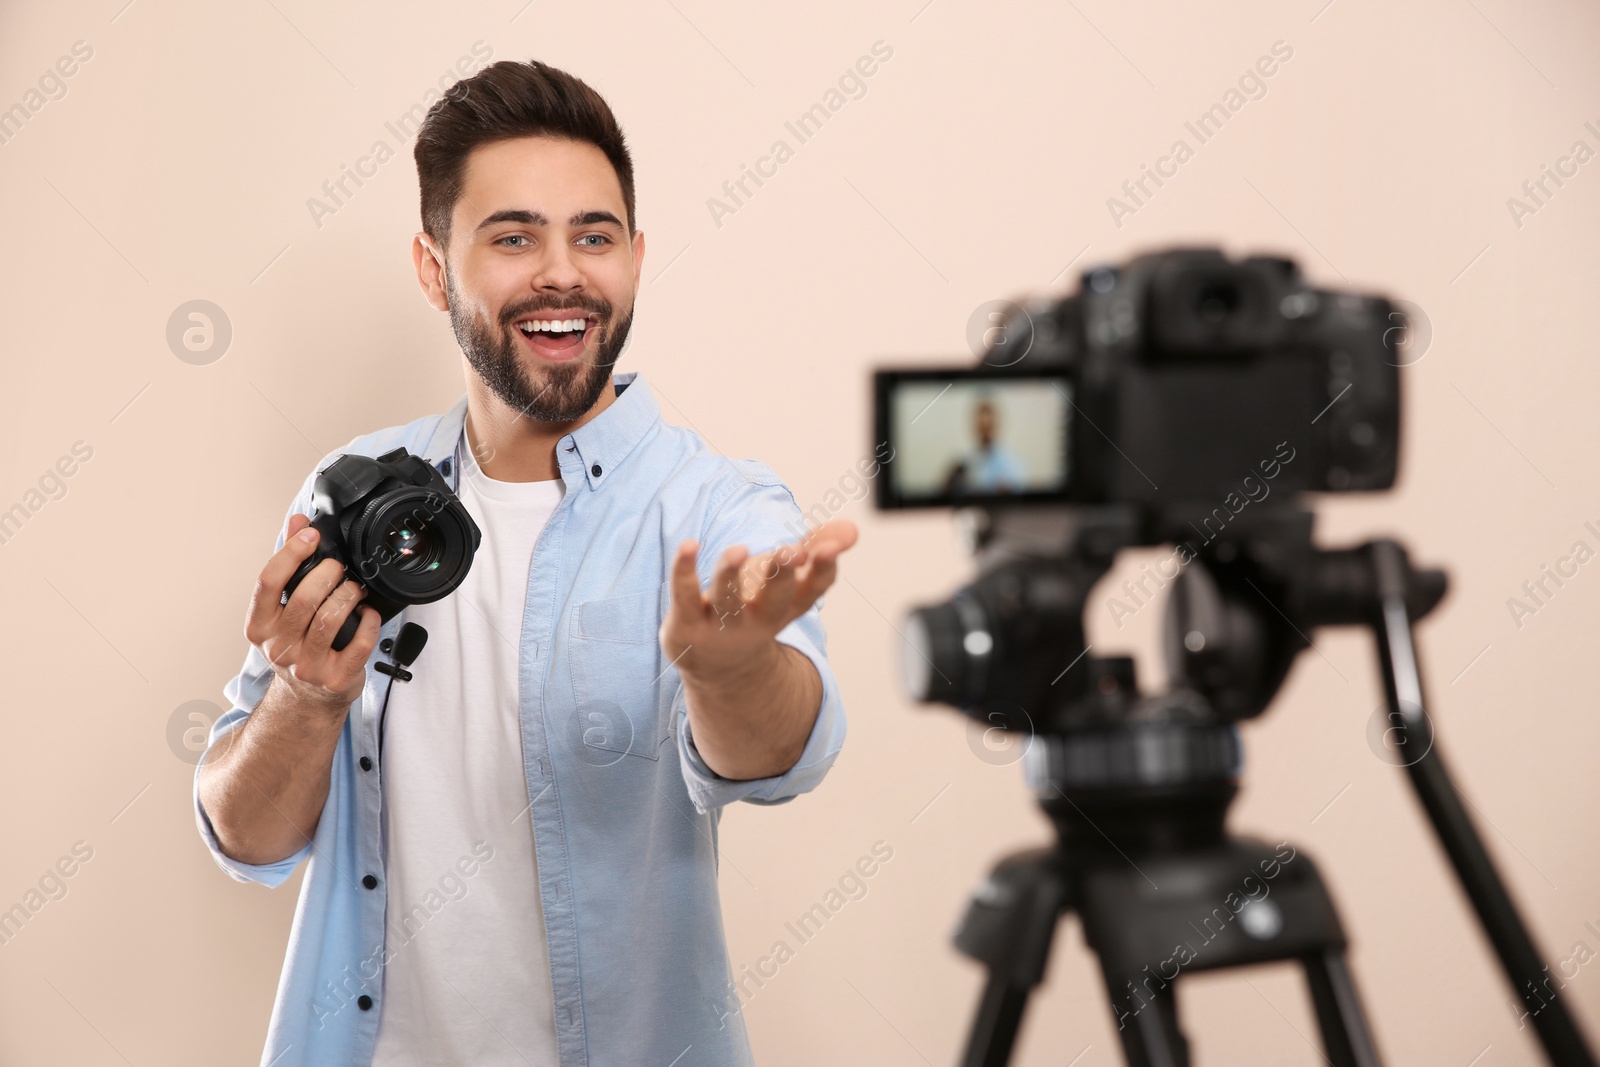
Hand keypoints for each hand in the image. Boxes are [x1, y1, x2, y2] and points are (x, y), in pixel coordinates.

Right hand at [244, 513, 380, 712]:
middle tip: (338, 568)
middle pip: (303, 598)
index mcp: (259, 626)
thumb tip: (298, 521)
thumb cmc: (296, 645)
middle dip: (327, 574)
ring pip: (330, 619)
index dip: (291, 552)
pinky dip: (369, 621)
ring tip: (354, 589)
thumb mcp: (283, 609)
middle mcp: (279, 647)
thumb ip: (290, 563)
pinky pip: (360, 643)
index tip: (312, 535)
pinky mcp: (335, 678)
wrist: (306, 699)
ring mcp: (307, 666)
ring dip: (348, 595)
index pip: (267, 582)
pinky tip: (368, 613)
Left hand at [661, 519, 857, 680]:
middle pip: (775, 599)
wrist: (719, 667)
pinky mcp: (687, 624)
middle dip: (782, 575)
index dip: (822, 568)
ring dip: (732, 574)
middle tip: (792, 551)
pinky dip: (684, 571)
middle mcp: (759, 619)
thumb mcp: (791, 584)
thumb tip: (852, 529)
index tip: (827, 547)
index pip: (813, 589)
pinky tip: (688, 545)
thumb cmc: (759, 609)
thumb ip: (819, 550)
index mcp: (788, 606)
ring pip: (727, 600)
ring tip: (739, 550)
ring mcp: (722, 625)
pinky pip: (684, 596)